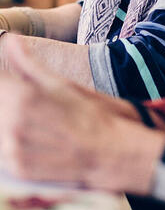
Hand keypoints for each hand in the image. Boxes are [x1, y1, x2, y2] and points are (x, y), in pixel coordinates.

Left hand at [0, 35, 164, 193]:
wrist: (110, 150)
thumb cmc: (88, 112)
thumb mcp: (60, 83)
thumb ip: (28, 63)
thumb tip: (12, 39)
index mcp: (22, 96)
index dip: (3, 83)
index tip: (10, 84)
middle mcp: (13, 123)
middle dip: (5, 100)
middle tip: (30, 106)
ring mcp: (13, 150)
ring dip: (6, 122)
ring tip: (33, 121)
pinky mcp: (18, 170)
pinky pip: (1, 154)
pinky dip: (8, 144)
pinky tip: (28, 139)